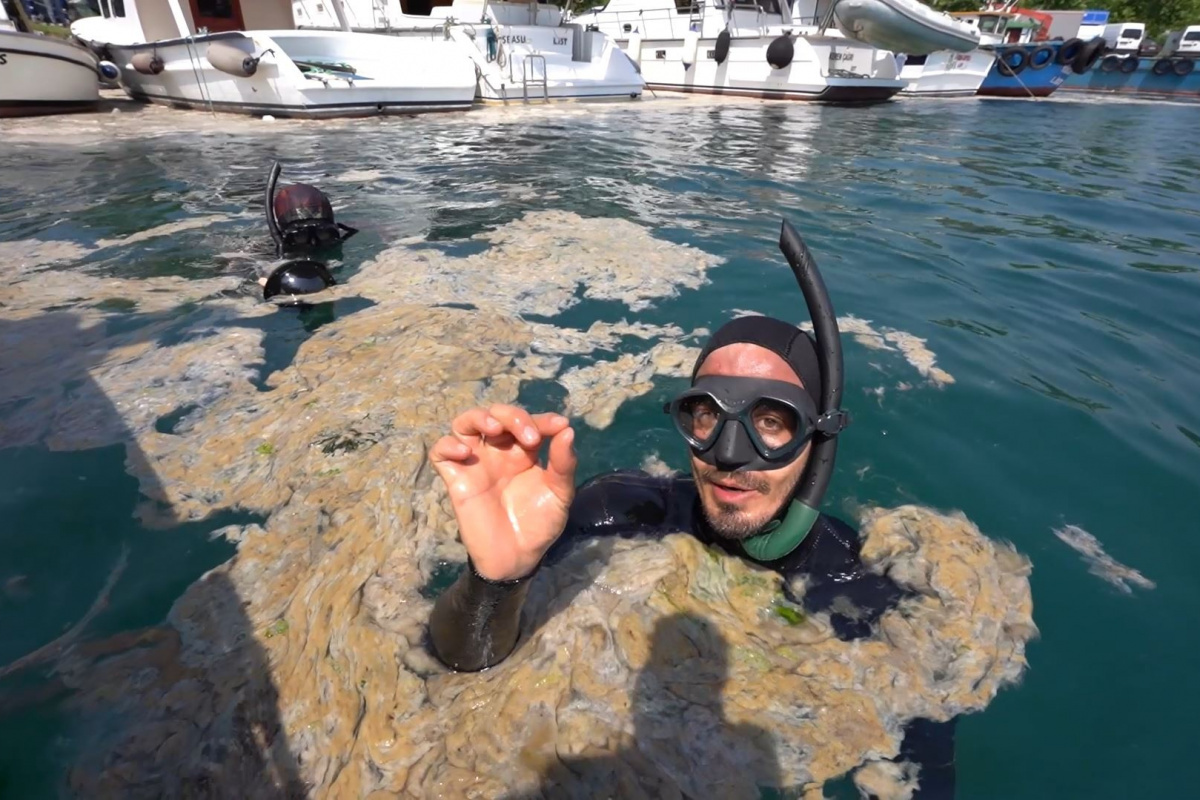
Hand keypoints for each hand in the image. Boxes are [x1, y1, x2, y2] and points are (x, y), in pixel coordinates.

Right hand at [430, 404, 576, 580]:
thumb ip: (563, 464)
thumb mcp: (559, 494)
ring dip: (479, 417)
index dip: (543, 419)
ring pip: (465, 423)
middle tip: (531, 437)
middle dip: (514, 417)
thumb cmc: (539, 525)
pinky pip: (440, 451)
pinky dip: (448, 444)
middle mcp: (497, 451)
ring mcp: (475, 462)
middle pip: (496, 415)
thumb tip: (568, 430)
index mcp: (523, 451)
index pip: (528, 422)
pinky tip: (465, 452)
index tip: (559, 425)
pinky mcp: (456, 478)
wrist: (517, 558)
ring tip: (495, 428)